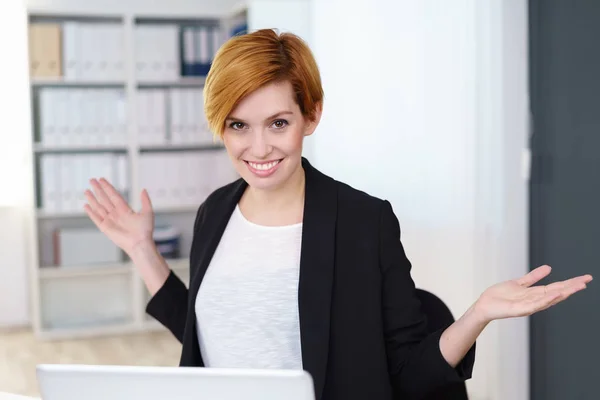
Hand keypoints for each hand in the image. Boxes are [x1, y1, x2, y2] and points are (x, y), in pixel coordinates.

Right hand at [83, 178, 154, 257]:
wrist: (140, 243)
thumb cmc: (145, 231)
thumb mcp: (148, 212)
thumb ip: (145, 201)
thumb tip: (143, 190)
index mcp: (125, 209)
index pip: (114, 195)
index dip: (108, 187)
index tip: (102, 179)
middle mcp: (116, 213)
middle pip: (105, 199)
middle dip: (98, 189)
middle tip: (91, 180)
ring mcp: (110, 220)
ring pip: (99, 207)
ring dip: (92, 199)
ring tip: (86, 190)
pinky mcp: (105, 228)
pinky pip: (96, 218)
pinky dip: (90, 212)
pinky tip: (86, 205)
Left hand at [474, 265, 592, 321]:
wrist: (484, 306)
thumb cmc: (499, 296)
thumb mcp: (519, 283)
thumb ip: (533, 277)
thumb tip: (549, 268)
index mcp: (535, 294)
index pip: (556, 287)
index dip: (570, 283)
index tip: (584, 278)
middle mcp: (535, 300)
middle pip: (557, 292)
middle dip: (572, 287)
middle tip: (587, 280)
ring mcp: (528, 306)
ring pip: (550, 299)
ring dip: (564, 293)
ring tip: (577, 286)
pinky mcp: (520, 310)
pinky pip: (535, 305)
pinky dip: (547, 300)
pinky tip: (556, 294)